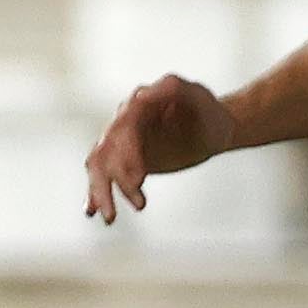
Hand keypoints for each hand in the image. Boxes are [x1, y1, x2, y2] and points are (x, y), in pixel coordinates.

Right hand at [84, 75, 236, 220]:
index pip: (122, 127)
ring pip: (101, 167)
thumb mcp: (197, 96)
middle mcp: (125, 121)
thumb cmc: (208, 111)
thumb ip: (171, 89)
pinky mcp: (126, 161)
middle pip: (105, 150)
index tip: (139, 178)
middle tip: (124, 205)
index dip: (127, 153)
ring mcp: (123, 142)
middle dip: (109, 180)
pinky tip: (93, 212)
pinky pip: (107, 177)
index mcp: (138, 103)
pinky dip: (98, 194)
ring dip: (102, 192)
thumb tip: (139, 96)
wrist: (214, 131)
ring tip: (110, 218)